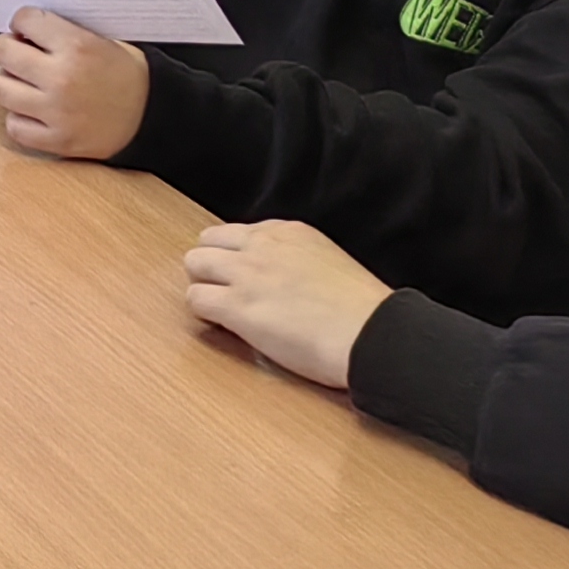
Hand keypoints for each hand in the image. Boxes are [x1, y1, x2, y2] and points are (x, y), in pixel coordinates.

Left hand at [0, 7, 147, 162]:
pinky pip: (14, 126)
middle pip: (4, 52)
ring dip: (11, 83)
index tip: (28, 30)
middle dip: (11, 49)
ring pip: (0, 89)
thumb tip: (25, 28)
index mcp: (77, 47)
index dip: (24, 22)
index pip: (24, 19)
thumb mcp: (104, 41)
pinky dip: (20, 118)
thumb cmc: (130, 78)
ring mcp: (57, 112)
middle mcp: (62, 78)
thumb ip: (64, 32)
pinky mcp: (58, 140)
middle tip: (22, 54)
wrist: (156, 118)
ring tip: (28, 83)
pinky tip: (35, 110)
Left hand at [181, 219, 392, 388]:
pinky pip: (196, 299)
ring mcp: (246, 274)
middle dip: (212, 265)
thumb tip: (285, 278)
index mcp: (289, 232)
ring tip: (221, 307)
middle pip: (208, 242)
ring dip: (203, 284)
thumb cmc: (364, 312)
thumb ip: (298, 260)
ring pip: (194, 263)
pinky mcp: (237, 306)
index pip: (238, 232)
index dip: (236, 257)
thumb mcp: (330, 262)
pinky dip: (203, 312)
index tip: (243, 275)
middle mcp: (262, 245)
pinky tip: (223, 324)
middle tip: (225, 290)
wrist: (373, 336)